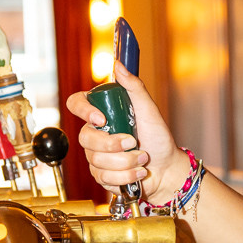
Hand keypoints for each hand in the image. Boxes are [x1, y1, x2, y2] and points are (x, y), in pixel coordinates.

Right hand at [65, 63, 189, 200]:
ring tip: (142, 158)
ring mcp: (96, 155)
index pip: (76, 103)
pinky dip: (125, 176)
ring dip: (125, 162)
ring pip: (96, 160)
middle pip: (86, 137)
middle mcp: (95, 133)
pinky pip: (103, 177)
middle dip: (113, 144)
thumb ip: (134, 87)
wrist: (166, 169)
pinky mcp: (100, 175)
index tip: (102, 118)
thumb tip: (118, 65)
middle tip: (135, 143)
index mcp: (102, 112)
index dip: (83, 110)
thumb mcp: (149, 109)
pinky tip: (137, 172)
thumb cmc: (158, 138)